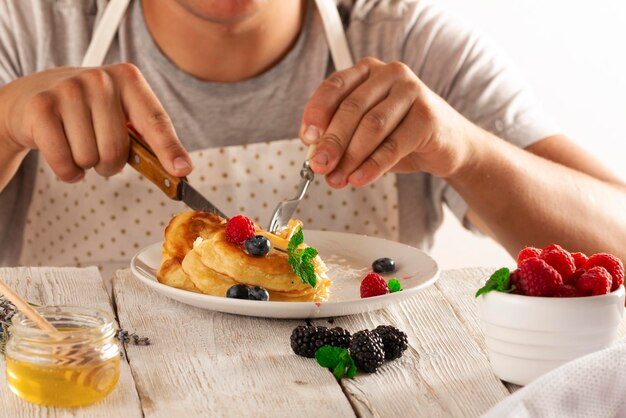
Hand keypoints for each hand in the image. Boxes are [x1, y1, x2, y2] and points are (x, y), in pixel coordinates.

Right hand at [0, 64, 191, 181]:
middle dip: (110, 164)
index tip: (182, 170)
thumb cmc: (88, 112)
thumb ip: (149, 139)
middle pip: (116, 150)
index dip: (169, 148)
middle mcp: (100, 80)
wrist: (33, 97)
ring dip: (86, 166)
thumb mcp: (121, 114)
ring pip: (89, 159)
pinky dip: (67, 171)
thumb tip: (180, 169)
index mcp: (129, 79)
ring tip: (78, 145)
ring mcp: (68, 90)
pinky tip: (63, 153)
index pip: (155, 121)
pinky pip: (64, 163)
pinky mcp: (41, 107)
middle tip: (99, 151)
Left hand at [299, 57, 474, 187]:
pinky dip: (373, 166)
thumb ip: (341, 139)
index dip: (316, 114)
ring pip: (371, 126)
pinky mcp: (428, 116)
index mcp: (367, 71)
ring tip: (338, 178)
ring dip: (350, 157)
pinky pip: (394, 145)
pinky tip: (359, 178)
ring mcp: (412, 91)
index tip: (307, 140)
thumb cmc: (401, 134)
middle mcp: (390, 74)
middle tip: (319, 166)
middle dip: (331, 141)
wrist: (448, 144)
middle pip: (351, 108)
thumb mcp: (364, 133)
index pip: (334, 87)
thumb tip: (316, 158)